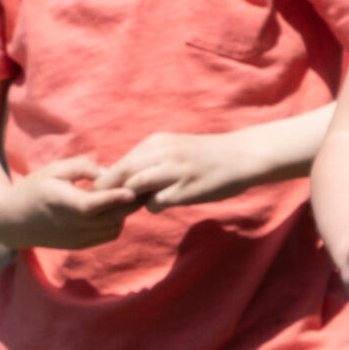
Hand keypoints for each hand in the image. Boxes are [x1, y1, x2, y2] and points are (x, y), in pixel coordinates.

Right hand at [0, 155, 142, 249]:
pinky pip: (109, 234)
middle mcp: (71, 224)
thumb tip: (108, 172)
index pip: (91, 204)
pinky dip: (117, 222)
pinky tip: (116, 209)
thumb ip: (81, 167)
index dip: (112, 198)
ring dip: (125, 212)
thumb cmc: (33, 189)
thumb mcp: (52, 170)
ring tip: (133, 196)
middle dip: (132, 203)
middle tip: (149, 186)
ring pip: (114, 227)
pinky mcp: (81, 244)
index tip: (131, 190)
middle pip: (110, 217)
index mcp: (62, 203)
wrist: (13, 221)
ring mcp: (77, 237)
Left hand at [99, 132, 255, 210]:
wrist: (243, 155)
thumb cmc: (204, 157)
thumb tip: (119, 180)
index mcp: (155, 143)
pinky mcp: (186, 188)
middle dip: (109, 192)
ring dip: (131, 201)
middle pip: (120, 174)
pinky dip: (154, 207)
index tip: (105, 196)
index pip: (119, 164)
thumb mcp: (172, 149)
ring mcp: (174, 170)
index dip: (108, 182)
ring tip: (138, 205)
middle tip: (109, 206)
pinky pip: (155, 202)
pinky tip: (165, 204)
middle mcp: (161, 152)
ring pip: (134, 187)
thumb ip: (148, 161)